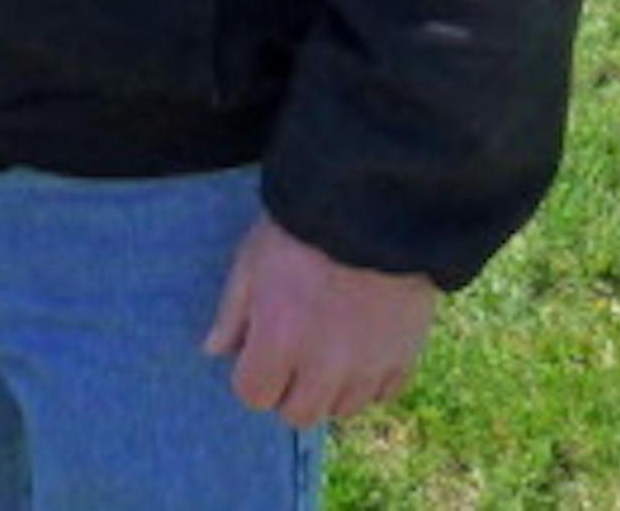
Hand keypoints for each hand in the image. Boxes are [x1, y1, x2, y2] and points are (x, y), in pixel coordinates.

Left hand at [205, 213, 439, 428]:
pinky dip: (369, 380)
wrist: (375, 205)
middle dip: (288, 388)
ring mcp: (368, 368)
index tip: (258, 349)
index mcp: (280, 341)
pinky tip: (361, 345)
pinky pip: (381, 394)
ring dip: (329, 387)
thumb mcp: (253, 257)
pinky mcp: (404, 358)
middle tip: (292, 351)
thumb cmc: (303, 226)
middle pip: (298, 414)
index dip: (251, 373)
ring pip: (341, 409)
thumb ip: (233, 311)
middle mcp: (324, 367)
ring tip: (328, 344)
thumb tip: (214, 350)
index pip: (253, 395)